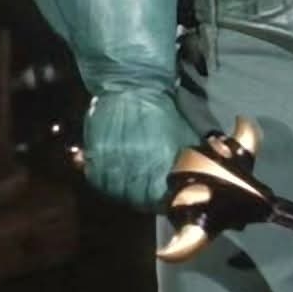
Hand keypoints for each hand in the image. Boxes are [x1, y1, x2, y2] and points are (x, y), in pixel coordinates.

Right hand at [82, 89, 193, 211]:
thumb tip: (197, 181)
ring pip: (113, 191)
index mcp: (160, 159)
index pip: (156, 196)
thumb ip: (189, 160)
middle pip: (133, 198)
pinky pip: (95, 177)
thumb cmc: (163, 112)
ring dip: (120, 195)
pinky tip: (110, 181)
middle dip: (140, 202)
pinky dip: (101, 183)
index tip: (161, 203)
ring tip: (126, 192)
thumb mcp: (184, 135)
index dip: (158, 204)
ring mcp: (113, 158)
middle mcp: (135, 162)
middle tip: (143, 201)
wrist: (134, 87)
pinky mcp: (95, 151)